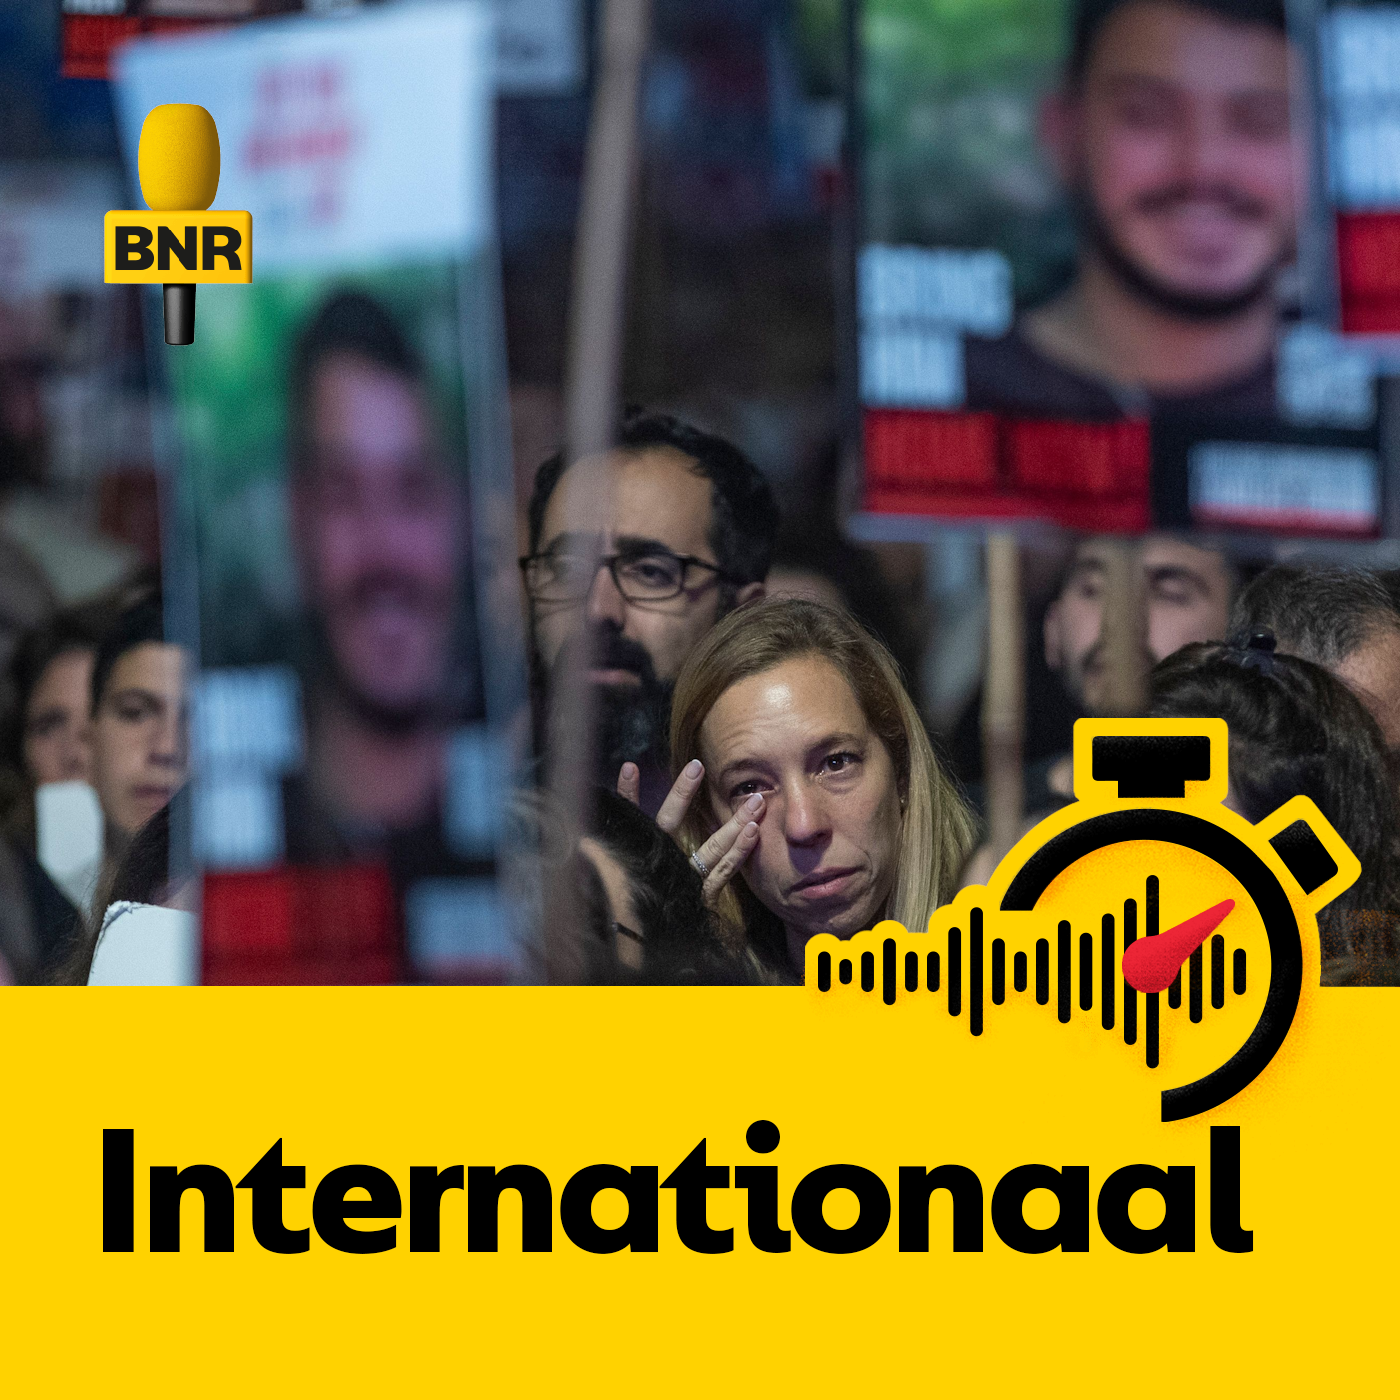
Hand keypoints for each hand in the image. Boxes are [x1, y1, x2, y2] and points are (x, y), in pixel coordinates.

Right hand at [617, 759, 763, 907]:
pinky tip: (753, 832)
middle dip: (682, 794)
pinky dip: (739, 852)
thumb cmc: (639, 907)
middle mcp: (660, 859)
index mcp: (641, 851)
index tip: (630, 767)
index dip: (628, 791)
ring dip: (730, 821)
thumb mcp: (626, 871)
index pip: (629, 814)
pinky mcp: (700, 894)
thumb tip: (619, 783)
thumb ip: (621, 835)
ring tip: (750, 797)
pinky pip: (723, 871)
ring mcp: (681, 875)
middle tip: (696, 767)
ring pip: (708, 845)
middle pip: (670, 821)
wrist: (650, 942)